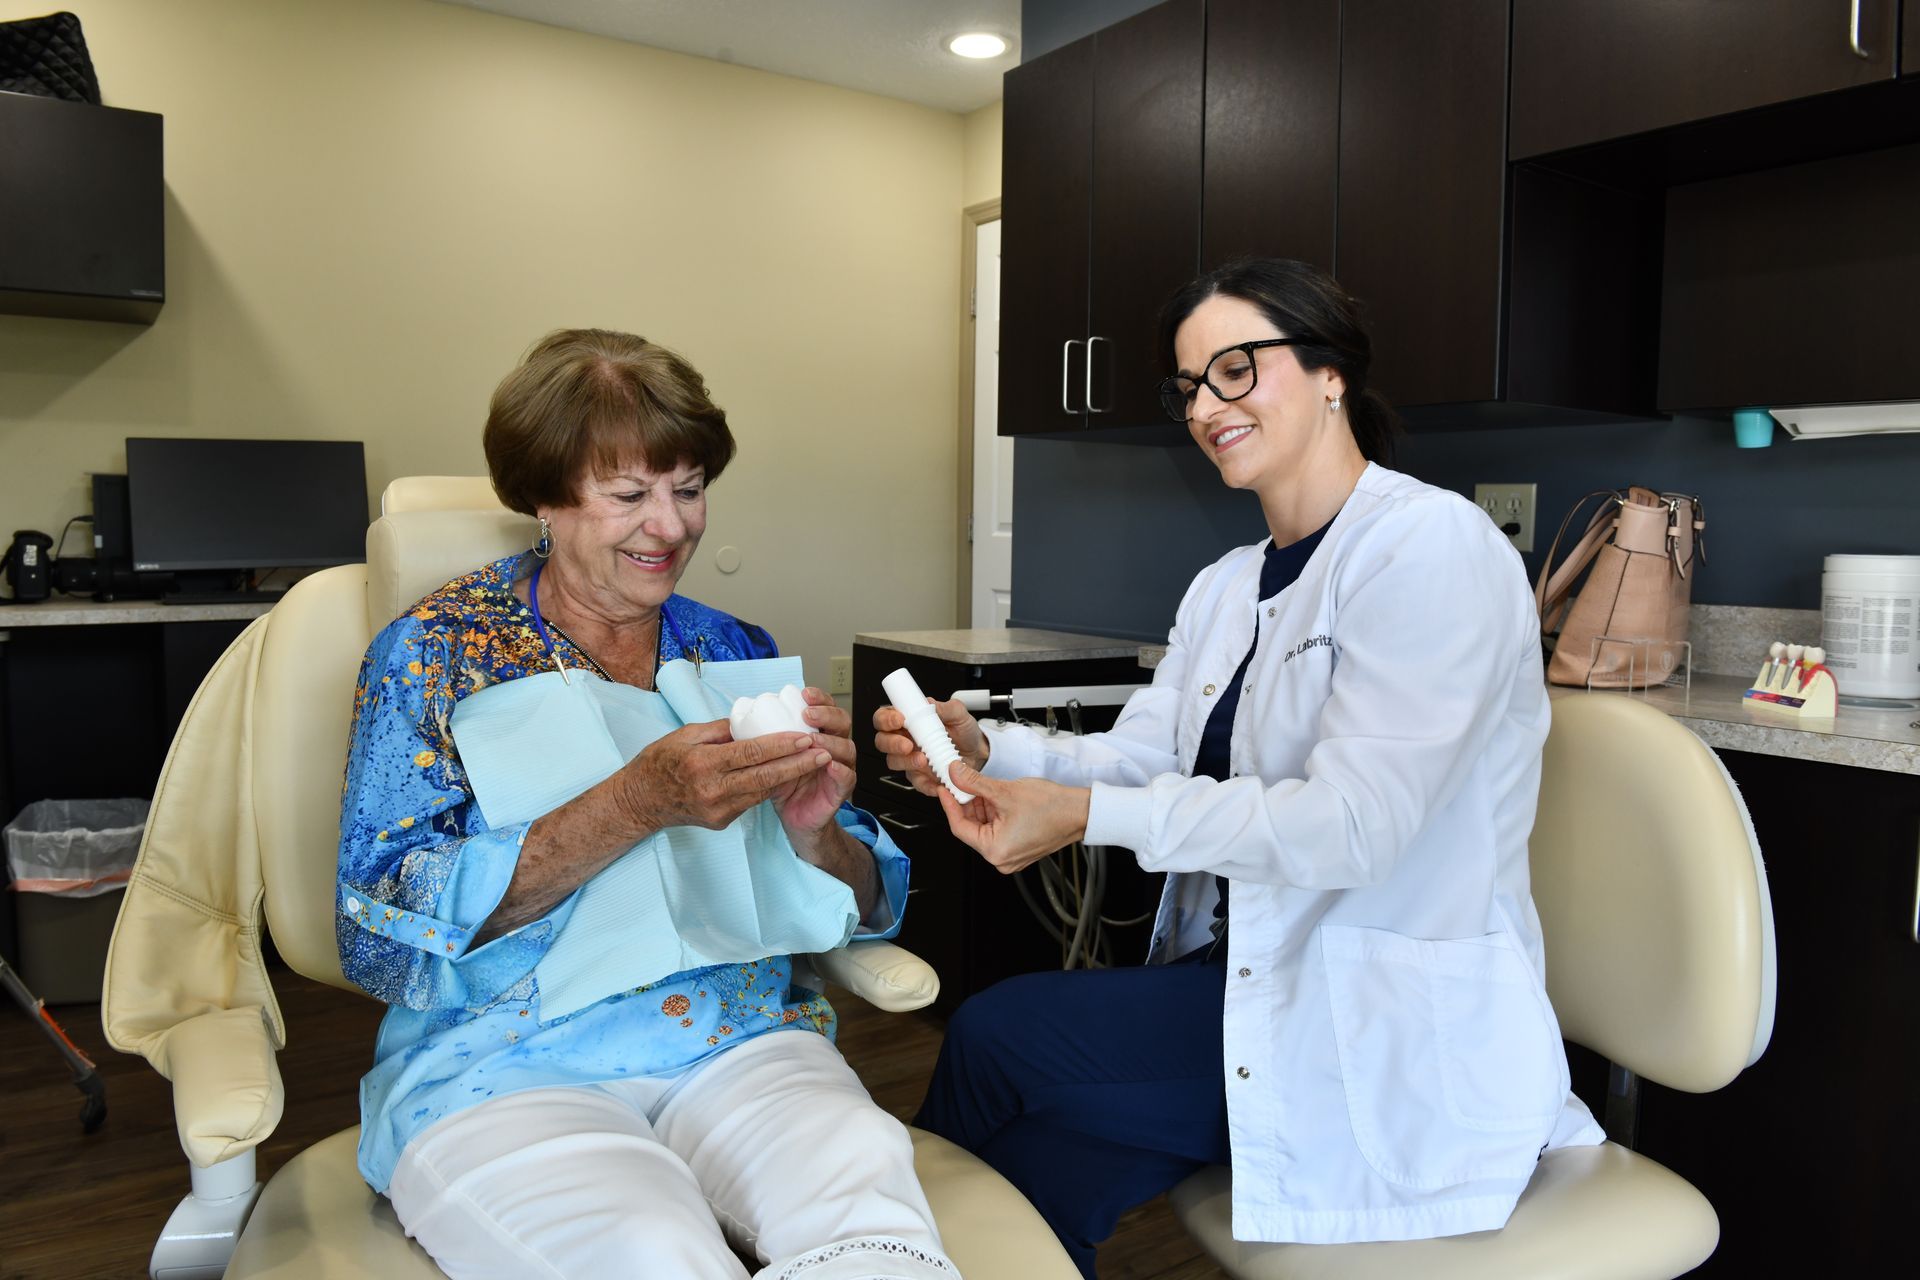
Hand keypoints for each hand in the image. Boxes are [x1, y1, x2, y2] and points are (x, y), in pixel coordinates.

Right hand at [615, 719, 829, 835]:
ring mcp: (718, 810)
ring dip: (789, 777)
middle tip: (823, 752)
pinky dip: (769, 786)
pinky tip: (787, 775)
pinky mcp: (721, 822)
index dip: (782, 746)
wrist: (640, 802)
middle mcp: (712, 790)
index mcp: (703, 764)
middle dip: (798, 764)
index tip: (805, 737)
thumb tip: (751, 722)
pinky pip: (751, 801)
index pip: (751, 754)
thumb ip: (720, 730)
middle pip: (765, 777)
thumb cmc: (659, 762)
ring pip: (762, 791)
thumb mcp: (685, 735)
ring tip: (813, 762)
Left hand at [770, 687, 856, 836]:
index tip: (804, 694)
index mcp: (819, 734)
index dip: (819, 699)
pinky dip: (840, 770)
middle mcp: (834, 747)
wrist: (793, 817)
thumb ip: (768, 739)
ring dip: (830, 742)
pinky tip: (828, 764)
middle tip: (808, 714)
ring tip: (813, 741)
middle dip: (827, 715)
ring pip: (847, 748)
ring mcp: (840, 767)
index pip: (826, 708)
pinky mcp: (841, 790)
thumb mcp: (773, 757)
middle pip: (842, 722)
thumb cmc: (784, 784)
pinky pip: (847, 777)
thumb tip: (744, 718)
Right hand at [872, 698, 986, 797]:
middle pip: (882, 741)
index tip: (899, 719)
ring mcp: (910, 759)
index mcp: (908, 720)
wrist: (978, 753)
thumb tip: (929, 703)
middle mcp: (904, 739)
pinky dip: (925, 783)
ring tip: (923, 760)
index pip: (884, 717)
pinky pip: (915, 782)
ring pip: (893, 762)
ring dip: (906, 762)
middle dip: (892, 743)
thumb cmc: (963, 731)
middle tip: (907, 744)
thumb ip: (945, 707)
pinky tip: (935, 779)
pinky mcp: (920, 776)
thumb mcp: (959, 714)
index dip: (886, 718)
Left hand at [935, 761, 1089, 874]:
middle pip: (971, 828)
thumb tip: (954, 774)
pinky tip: (997, 798)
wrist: (1080, 812)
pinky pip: (997, 830)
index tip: (945, 788)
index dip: (950, 804)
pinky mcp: (1018, 849)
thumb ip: (974, 783)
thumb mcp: (1005, 791)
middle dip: (967, 803)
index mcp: (995, 851)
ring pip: (984, 827)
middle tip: (963, 782)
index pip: (959, 827)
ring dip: (981, 807)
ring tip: (986, 788)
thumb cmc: (1052, 808)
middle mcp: (1001, 859)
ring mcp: (1011, 856)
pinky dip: (994, 813)